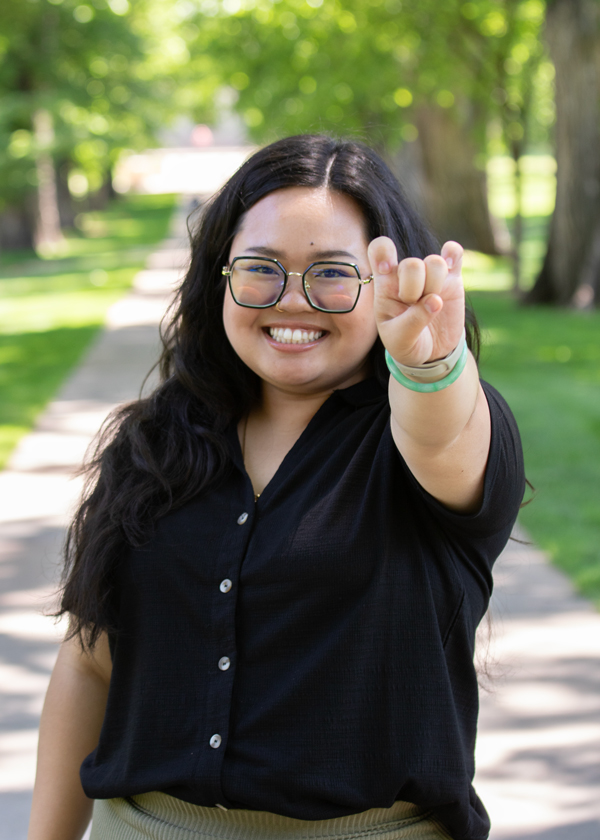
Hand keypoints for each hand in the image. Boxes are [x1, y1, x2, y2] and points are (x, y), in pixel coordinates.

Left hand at [367, 237, 464, 366]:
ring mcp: (430, 275)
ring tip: (432, 304)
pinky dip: (453, 254)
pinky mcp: (452, 278)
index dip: (383, 252)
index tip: (387, 269)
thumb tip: (434, 300)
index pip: (379, 250)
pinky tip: (451, 267)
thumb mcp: (400, 340)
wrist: (431, 352)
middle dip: (414, 289)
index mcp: (386, 286)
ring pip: (435, 262)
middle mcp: (407, 276)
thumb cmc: (407, 343)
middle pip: (411, 264)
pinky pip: (454, 252)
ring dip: (435, 285)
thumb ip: (412, 322)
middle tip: (413, 304)